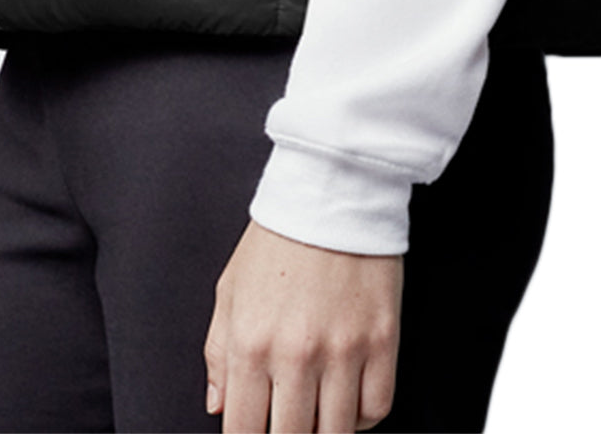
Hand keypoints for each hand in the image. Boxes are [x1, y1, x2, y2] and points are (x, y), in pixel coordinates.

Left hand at [203, 219, 403, 432]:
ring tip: (316, 412)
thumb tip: (218, 406)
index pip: (244, 432)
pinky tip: (348, 397)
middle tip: (288, 419)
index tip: (255, 432)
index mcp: (251, 342)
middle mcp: (296, 353)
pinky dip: (362, 415)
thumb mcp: (230, 290)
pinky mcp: (382, 340)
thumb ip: (218, 354)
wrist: (331, 191)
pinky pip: (376, 409)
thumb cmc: (278, 239)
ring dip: (325, 431)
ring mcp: (343, 350)